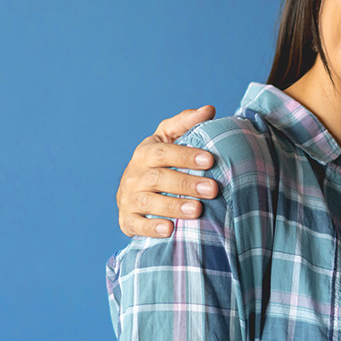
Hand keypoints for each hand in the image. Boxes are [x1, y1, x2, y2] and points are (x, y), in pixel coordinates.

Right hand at [117, 105, 221, 238]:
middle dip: (186, 184)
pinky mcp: (127, 219)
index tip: (210, 160)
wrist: (135, 193)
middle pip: (158, 178)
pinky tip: (170, 230)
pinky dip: (151, 228)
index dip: (186, 156)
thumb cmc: (161, 163)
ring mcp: (129, 198)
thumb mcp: (170, 139)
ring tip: (198, 210)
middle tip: (212, 189)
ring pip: (148, 202)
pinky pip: (136, 224)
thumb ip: (187, 123)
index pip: (163, 152)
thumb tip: (209, 109)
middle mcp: (134, 174)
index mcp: (145, 152)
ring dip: (173, 206)